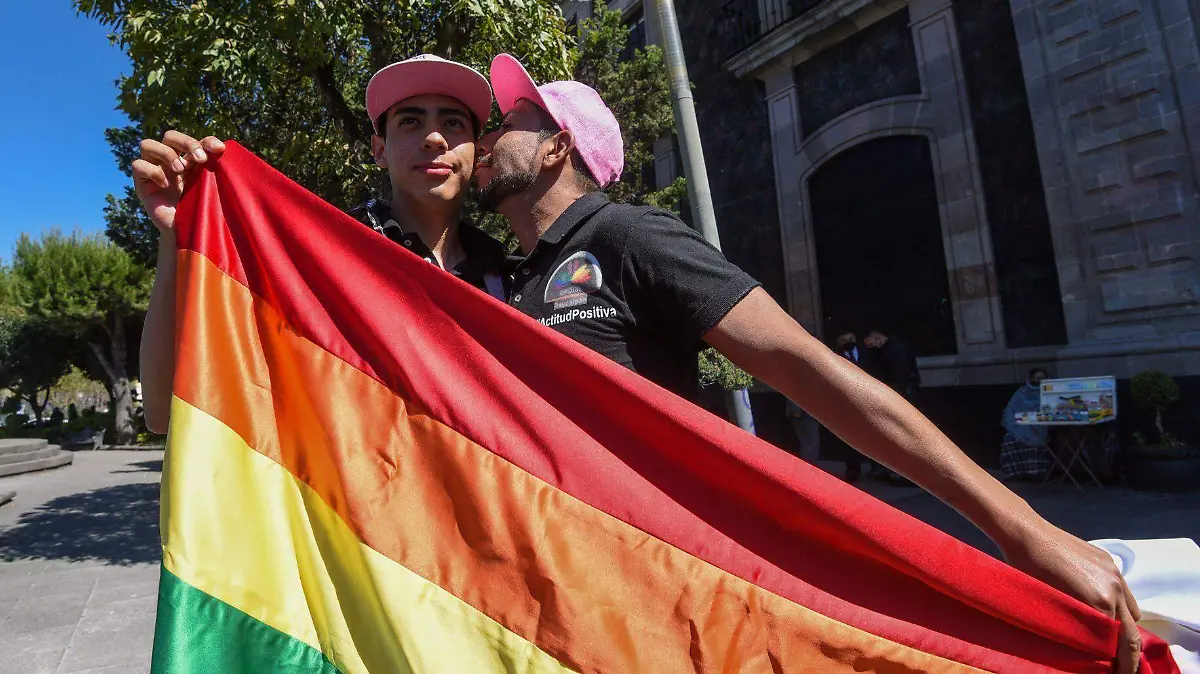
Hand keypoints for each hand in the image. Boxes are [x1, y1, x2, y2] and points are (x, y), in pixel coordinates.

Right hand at [132, 131, 226, 232]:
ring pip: (147, 144)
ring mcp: (153, 169)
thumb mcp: (209, 188)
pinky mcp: (141, 182)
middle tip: (200, 158)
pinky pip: (138, 165)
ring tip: (180, 170)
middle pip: (169, 135)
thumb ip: (214, 169)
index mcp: (188, 160)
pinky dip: (152, 171)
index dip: (206, 140)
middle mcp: (169, 161)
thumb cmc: (199, 210)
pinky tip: (165, 184)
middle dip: (186, 142)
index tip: (219, 149)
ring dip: (166, 154)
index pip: (196, 140)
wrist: (186, 232)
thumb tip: (222, 148)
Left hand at [1001, 521, 1141, 672]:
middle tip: (1120, 668)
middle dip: (1129, 654)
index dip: (1121, 664)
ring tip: (1109, 637)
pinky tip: (1102, 609)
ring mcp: (1115, 573)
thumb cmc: (1027, 572)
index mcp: (1099, 603)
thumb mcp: (1050, 608)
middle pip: (1132, 632)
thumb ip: (1076, 630)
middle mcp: (1114, 589)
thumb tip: (1088, 649)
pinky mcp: (1110, 561)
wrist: (1026, 534)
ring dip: (1124, 627)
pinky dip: (1119, 606)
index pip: (1121, 645)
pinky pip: (1124, 592)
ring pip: (1132, 612)